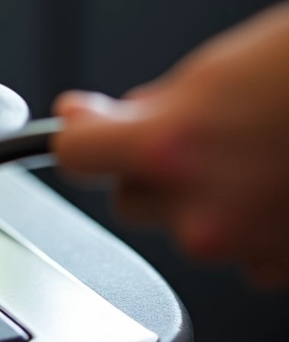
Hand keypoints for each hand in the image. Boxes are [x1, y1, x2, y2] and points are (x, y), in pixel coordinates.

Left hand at [54, 2, 288, 288]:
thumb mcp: (209, 74)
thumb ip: (148, 109)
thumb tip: (93, 118)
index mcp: (168, 148)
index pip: (74, 155)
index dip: (80, 134)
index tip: (85, 125)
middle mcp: (201, 210)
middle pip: (130, 199)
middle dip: (146, 168)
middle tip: (195, 133)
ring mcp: (247, 246)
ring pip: (188, 227)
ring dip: (204, 197)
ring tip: (256, 151)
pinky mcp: (285, 266)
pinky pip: (244, 251)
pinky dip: (254, 222)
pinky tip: (281, 181)